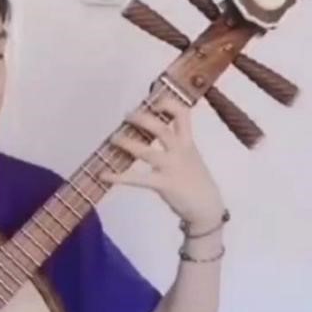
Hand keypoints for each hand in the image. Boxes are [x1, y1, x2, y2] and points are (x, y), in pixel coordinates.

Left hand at [99, 104, 225, 226]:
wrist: (207, 208)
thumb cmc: (196, 181)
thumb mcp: (191, 157)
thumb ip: (176, 144)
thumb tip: (152, 131)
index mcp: (188, 142)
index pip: (182, 114)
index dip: (168, 103)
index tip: (152, 102)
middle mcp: (180, 151)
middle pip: (161, 128)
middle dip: (142, 119)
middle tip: (127, 116)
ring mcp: (171, 167)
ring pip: (146, 151)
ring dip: (126, 143)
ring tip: (113, 138)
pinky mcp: (163, 184)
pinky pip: (137, 179)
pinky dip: (118, 176)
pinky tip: (104, 174)